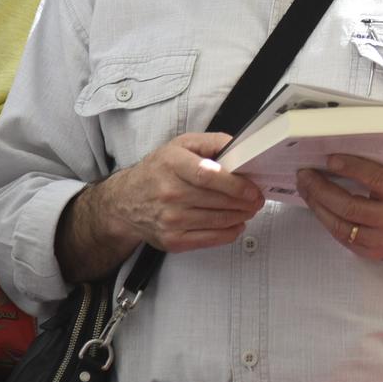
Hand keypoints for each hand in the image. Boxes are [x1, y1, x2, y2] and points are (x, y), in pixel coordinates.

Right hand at [101, 132, 262, 253]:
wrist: (124, 201)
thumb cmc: (157, 170)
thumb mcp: (180, 145)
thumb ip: (212, 142)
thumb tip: (241, 146)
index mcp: (171, 164)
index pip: (207, 175)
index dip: (235, 184)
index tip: (252, 188)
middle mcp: (169, 193)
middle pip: (217, 200)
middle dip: (244, 201)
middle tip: (258, 199)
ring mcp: (170, 219)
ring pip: (217, 220)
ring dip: (240, 216)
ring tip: (250, 209)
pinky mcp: (172, 240)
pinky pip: (209, 239)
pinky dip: (229, 233)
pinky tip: (237, 224)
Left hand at [295, 155, 382, 261]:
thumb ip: (382, 165)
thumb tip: (348, 151)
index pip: (372, 178)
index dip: (349, 168)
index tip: (329, 159)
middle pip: (349, 206)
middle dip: (321, 190)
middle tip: (305, 176)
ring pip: (341, 226)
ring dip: (318, 207)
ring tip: (306, 191)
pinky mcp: (375, 252)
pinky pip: (344, 239)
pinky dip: (328, 222)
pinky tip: (320, 208)